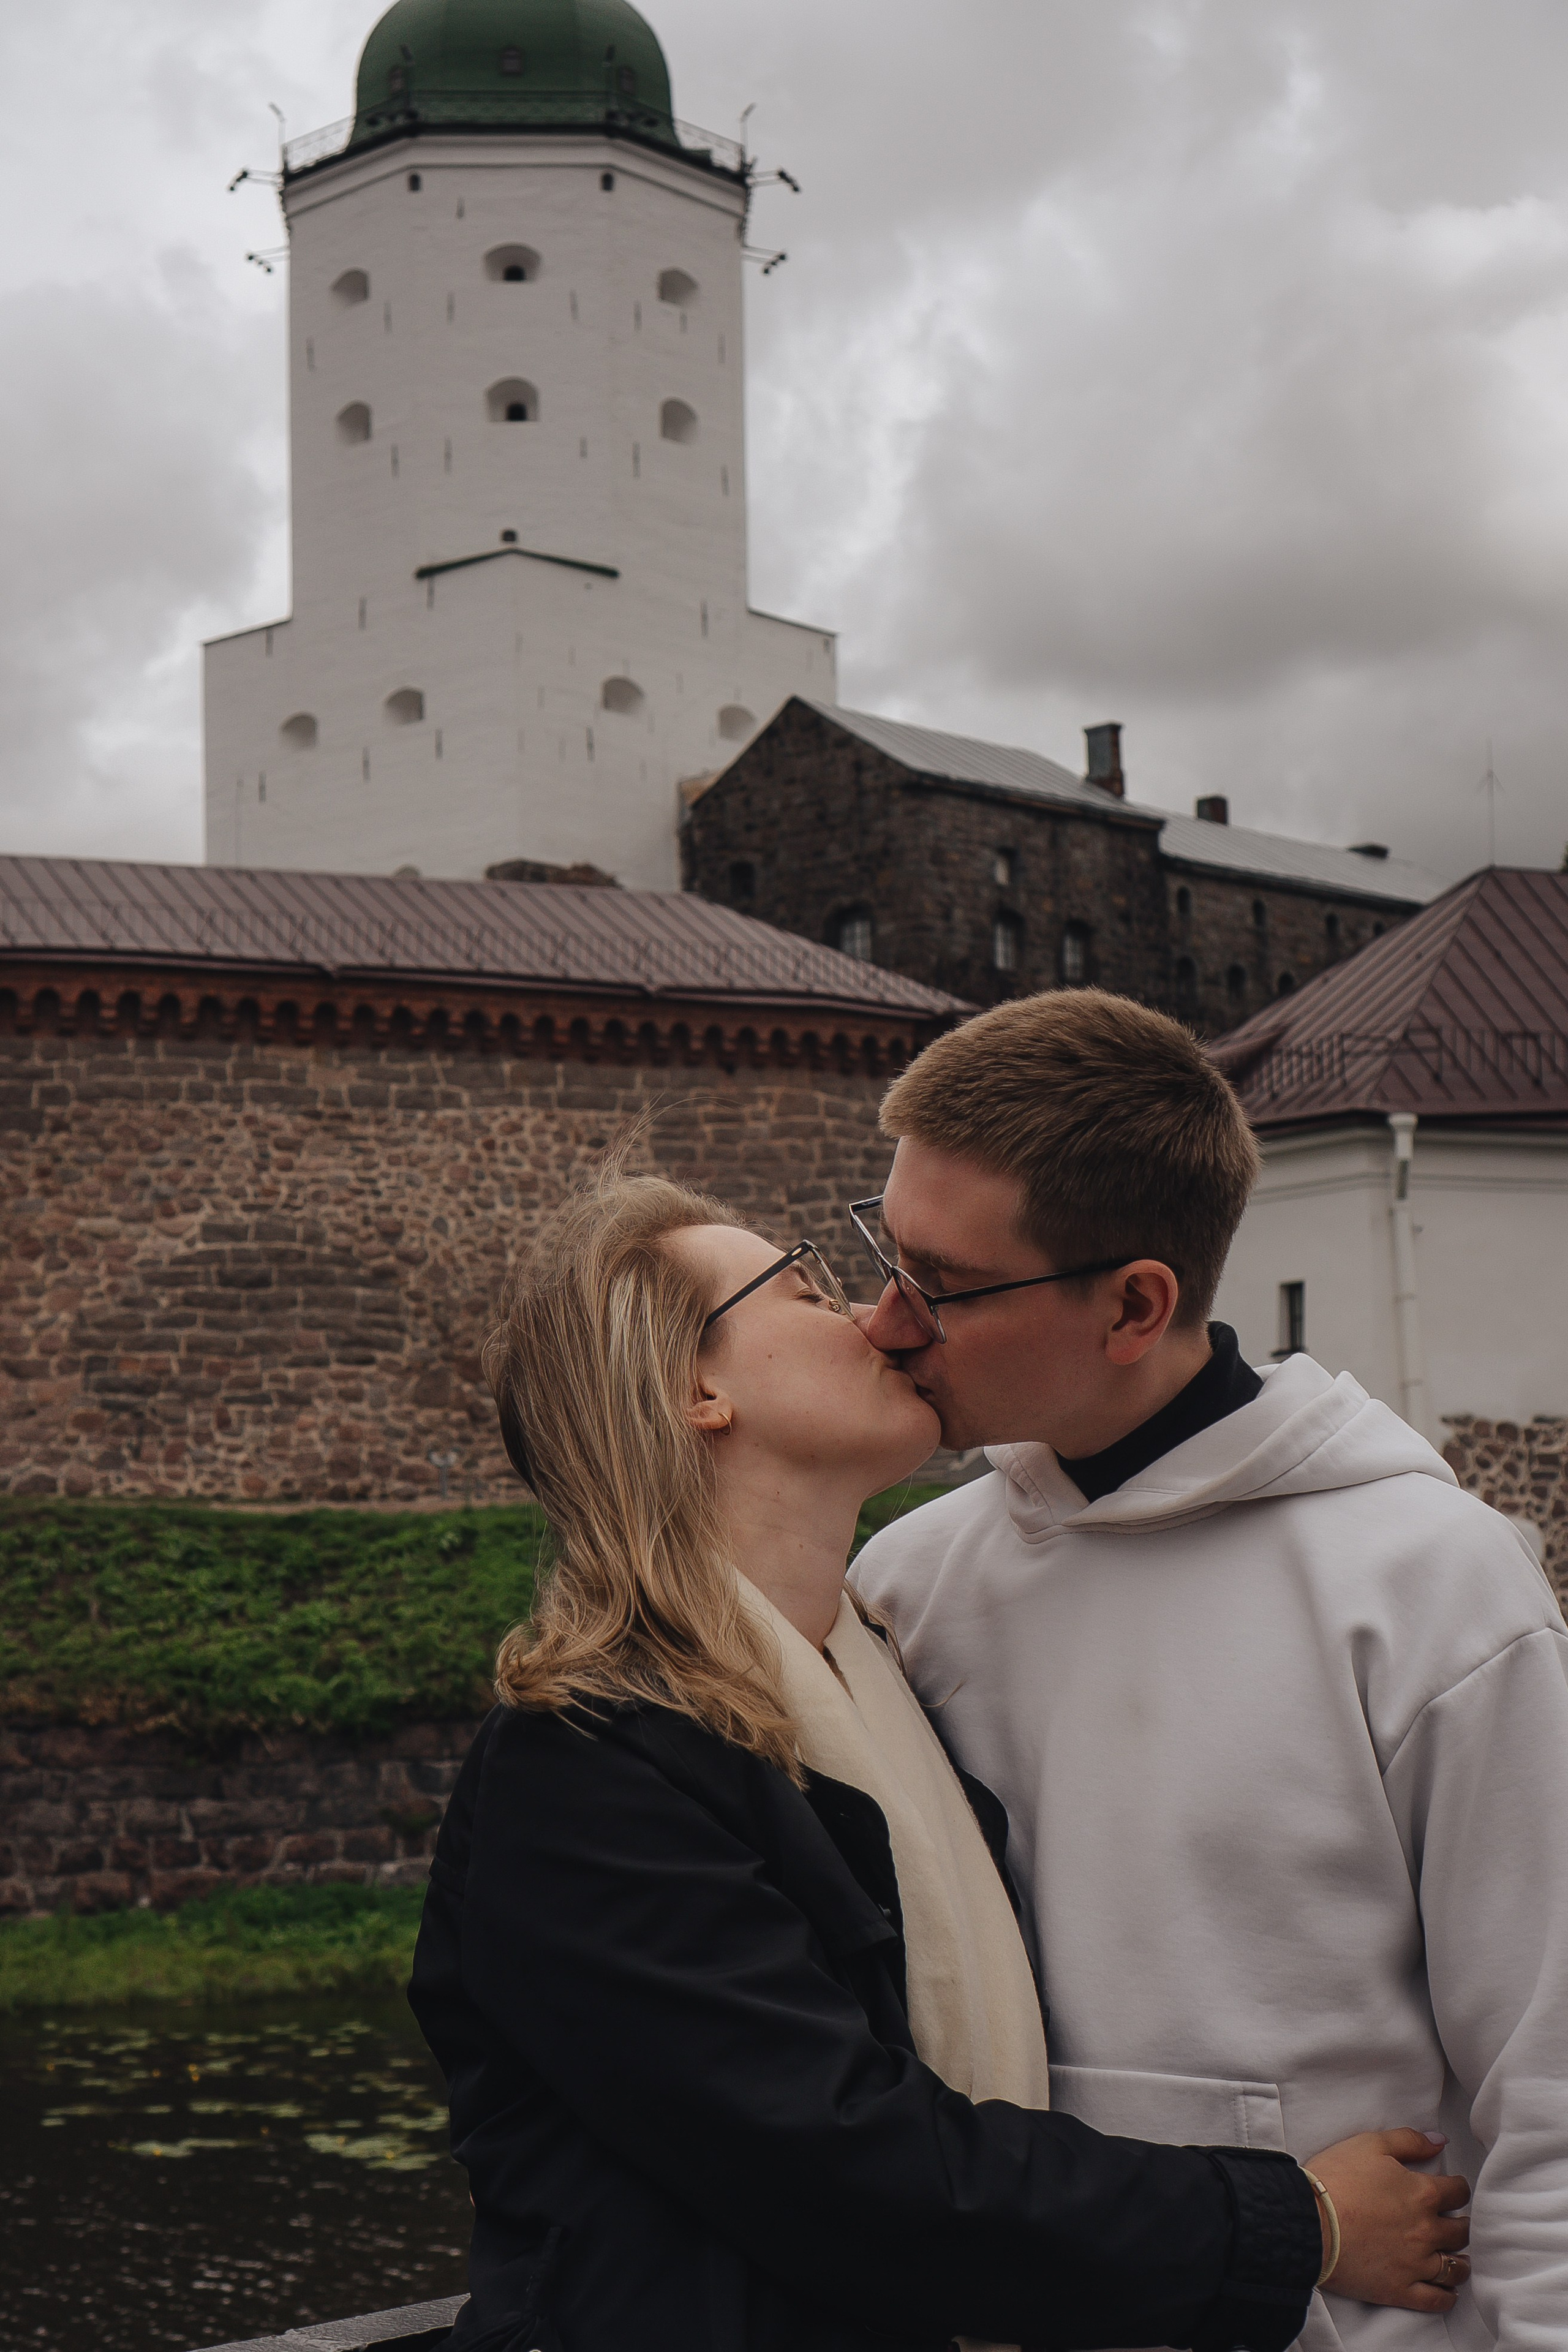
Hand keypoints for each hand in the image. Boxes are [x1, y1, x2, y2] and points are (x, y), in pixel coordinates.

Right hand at [1305, 2129, 1470, 2311]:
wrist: (1308, 2221)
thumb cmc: (1336, 2178)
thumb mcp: (1370, 2144)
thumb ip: (1409, 2141)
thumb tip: (1439, 2142)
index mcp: (1422, 2193)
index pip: (1458, 2192)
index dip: (1458, 2189)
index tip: (1453, 2190)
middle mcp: (1426, 2231)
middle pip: (1461, 2232)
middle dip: (1462, 2225)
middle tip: (1457, 2223)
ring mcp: (1415, 2264)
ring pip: (1454, 2268)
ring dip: (1460, 2263)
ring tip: (1457, 2259)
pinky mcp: (1400, 2290)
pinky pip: (1435, 2300)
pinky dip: (1446, 2297)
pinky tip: (1447, 2291)